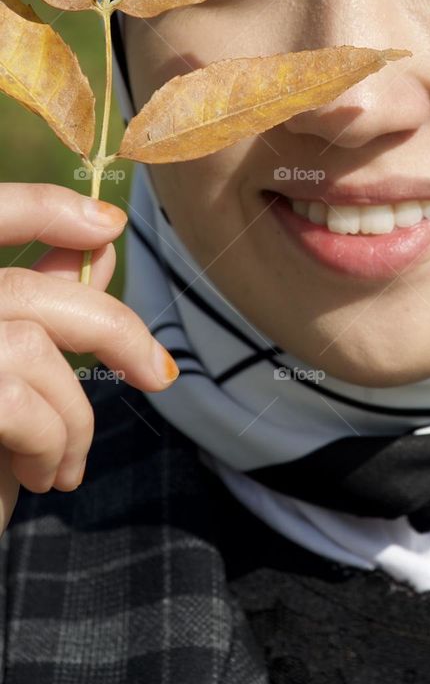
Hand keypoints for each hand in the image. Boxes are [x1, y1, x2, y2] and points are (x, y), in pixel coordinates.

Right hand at [0, 182, 178, 537]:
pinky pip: (20, 401)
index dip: (43, 208)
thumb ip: (39, 311)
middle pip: (30, 292)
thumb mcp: (7, 380)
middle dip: (112, 329)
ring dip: (73, 414)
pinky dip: (52, 441)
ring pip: (33, 348)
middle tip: (161, 374)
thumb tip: (98, 248)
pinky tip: (46, 476)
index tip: (109, 224)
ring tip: (65, 464)